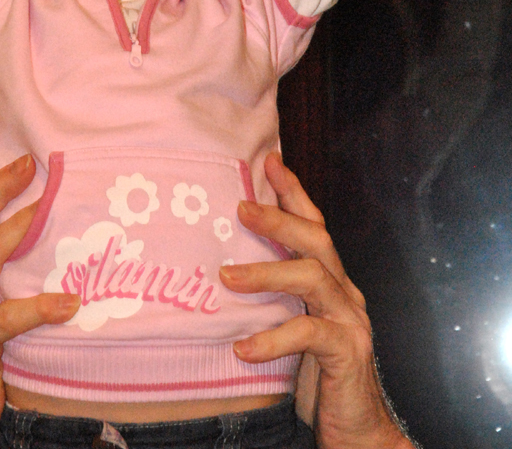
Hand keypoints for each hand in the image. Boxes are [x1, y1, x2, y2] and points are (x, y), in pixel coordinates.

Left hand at [220, 154, 414, 448]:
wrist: (358, 433)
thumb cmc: (316, 376)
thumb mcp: (291, 326)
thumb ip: (274, 297)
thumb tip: (224, 266)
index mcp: (332, 282)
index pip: (315, 226)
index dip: (294, 192)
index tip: (270, 160)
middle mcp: (346, 293)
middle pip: (316, 240)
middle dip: (279, 219)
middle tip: (240, 207)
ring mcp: (351, 321)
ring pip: (312, 278)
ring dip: (267, 272)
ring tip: (226, 276)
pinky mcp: (347, 353)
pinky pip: (308, 334)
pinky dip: (273, 338)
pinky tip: (243, 347)